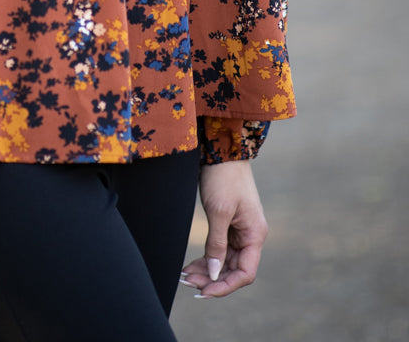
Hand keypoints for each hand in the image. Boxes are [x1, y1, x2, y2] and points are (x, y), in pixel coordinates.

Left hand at [181, 160, 267, 297]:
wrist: (222, 150)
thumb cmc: (224, 178)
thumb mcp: (219, 212)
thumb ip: (216, 244)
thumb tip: (213, 274)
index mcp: (255, 234)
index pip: (245, 273)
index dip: (225, 286)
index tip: (204, 291)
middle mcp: (250, 236)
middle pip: (233, 269)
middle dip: (212, 279)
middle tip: (187, 282)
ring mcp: (240, 230)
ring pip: (224, 261)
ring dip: (207, 270)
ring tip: (185, 276)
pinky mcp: (229, 224)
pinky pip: (219, 249)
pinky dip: (206, 258)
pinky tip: (191, 265)